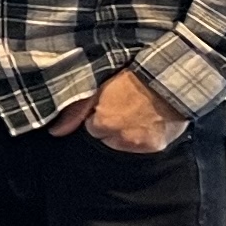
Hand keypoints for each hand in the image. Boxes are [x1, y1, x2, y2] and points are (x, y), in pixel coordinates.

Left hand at [55, 68, 187, 153]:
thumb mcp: (100, 86)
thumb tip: (55, 132)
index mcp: (102, 122)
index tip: (110, 104)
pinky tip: (149, 121)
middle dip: (111, 127)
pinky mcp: (155, 147)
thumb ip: (76, 110)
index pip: (91, 128)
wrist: (171, 79)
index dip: (98, 115)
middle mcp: (119, 137)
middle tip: (126, 108)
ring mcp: (138, 144)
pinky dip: (144, 138)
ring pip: (123, 144)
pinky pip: (142, 147)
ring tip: (138, 114)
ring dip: (126, 134)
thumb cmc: (134, 77)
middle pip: (106, 139)